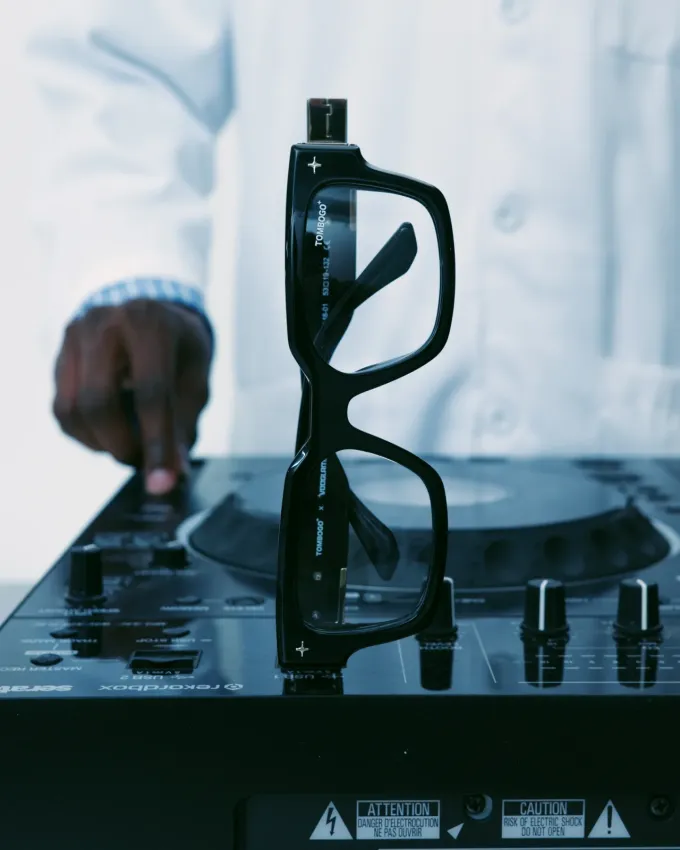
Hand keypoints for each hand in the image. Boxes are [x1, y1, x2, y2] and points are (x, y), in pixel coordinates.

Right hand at [53, 299, 212, 494]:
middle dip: (121, 446)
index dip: (156, 444)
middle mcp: (105, 323)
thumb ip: (183, 426)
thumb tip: (171, 475)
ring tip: (129, 446)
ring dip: (100, 443)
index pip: (150, 393)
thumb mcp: (195, 380)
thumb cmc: (179, 348)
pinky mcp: (59, 354)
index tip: (161, 482)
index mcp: (150, 324)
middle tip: (142, 462)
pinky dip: (85, 434)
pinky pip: (61, 409)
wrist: (152, 313)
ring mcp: (75, 336)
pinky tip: (109, 433)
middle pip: (99, 403)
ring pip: (71, 409)